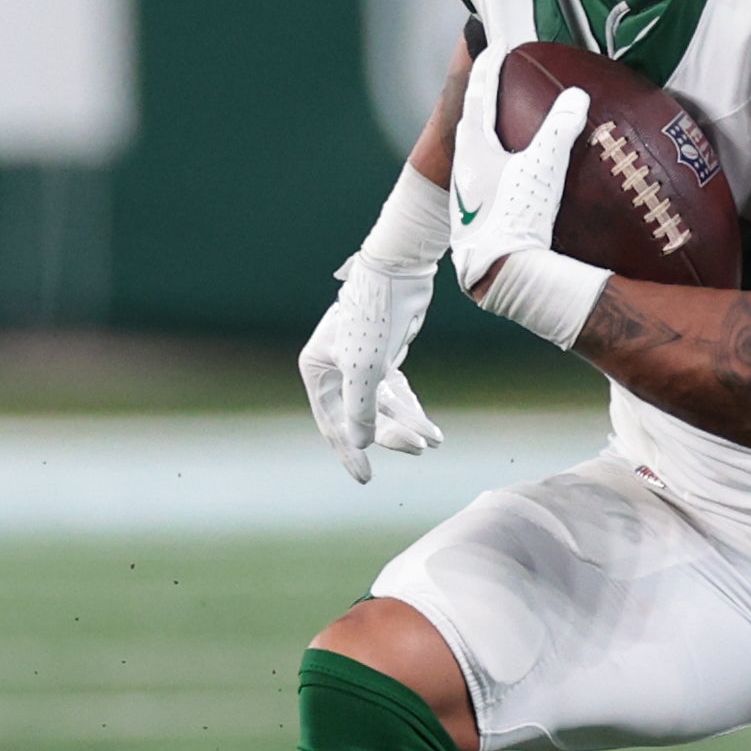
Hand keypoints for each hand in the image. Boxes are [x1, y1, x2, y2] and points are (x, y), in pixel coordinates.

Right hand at [298, 164, 450, 482]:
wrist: (402, 271)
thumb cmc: (375, 316)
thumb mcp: (365, 369)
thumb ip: (359, 409)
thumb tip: (359, 444)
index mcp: (317, 368)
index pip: (331, 421)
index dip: (349, 452)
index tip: (366, 479)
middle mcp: (334, 367)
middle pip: (361, 416)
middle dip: (391, 434)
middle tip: (417, 449)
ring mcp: (361, 363)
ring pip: (384, 407)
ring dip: (407, 424)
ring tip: (432, 441)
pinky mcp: (386, 358)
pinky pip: (397, 395)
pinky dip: (413, 410)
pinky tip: (432, 430)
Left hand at [448, 45, 589, 297]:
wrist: (497, 272)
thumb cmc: (515, 216)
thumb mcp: (543, 166)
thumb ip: (559, 128)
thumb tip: (576, 96)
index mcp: (473, 147)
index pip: (477, 93)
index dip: (488, 67)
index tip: (497, 45)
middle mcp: (463, 167)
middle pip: (471, 121)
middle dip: (484, 97)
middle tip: (502, 80)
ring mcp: (467, 194)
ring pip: (475, 150)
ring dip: (491, 132)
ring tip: (510, 124)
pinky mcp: (475, 217)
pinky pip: (485, 175)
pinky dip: (499, 161)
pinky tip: (515, 174)